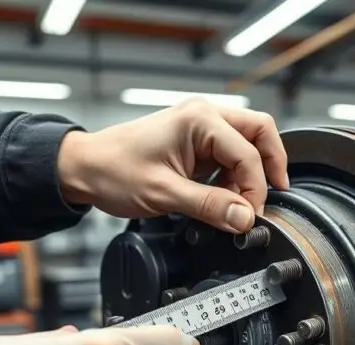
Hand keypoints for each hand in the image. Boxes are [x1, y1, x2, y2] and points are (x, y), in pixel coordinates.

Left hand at [56, 98, 288, 233]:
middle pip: (261, 133)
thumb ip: (210, 206)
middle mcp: (204, 116)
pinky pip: (231, 155)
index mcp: (199, 120)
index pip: (249, 153)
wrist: (84, 168)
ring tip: (238, 204)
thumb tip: (245, 219)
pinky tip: (224, 197)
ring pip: (249, 142)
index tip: (248, 217)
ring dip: (251, 174)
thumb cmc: (113, 171)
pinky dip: (235, 176)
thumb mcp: (164, 194)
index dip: (255, 189)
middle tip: (269, 200)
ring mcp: (201, 127)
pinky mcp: (197, 141)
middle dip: (270, 167)